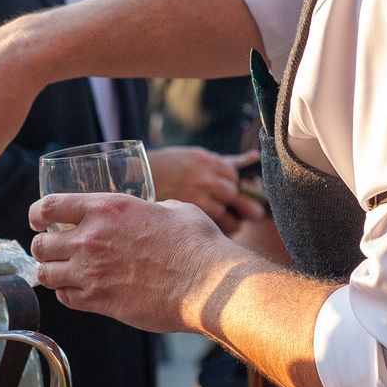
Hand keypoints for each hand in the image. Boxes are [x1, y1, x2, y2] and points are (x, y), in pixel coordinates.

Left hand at [28, 193, 241, 332]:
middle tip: (52, 250)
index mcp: (107, 209)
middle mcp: (91, 238)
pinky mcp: (99, 301)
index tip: (38, 220)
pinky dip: (66, 295)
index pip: (50, 206)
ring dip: (50, 272)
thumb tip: (154, 211)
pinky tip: (77, 291)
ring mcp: (92, 272)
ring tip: (60, 273)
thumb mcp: (172, 209)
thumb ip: (152, 208)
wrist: (207, 283)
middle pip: (41, 244)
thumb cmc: (196, 244)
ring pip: (46, 274)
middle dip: (43, 247)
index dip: (38, 214)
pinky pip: (66, 298)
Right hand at [145, 147, 265, 234]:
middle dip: (241, 205)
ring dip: (233, 220)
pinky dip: (220, 229)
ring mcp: (198, 197)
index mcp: (207, 160)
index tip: (233, 192)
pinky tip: (217, 229)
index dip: (236, 186)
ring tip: (232, 223)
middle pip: (235, 195)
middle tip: (249, 213)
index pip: (234, 175)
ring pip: (228, 214)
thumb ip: (223, 161)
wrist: (133, 180)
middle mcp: (206, 177)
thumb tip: (253, 156)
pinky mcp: (191, 214)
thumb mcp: (194, 157)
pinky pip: (216, 226)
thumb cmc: (166, 168)